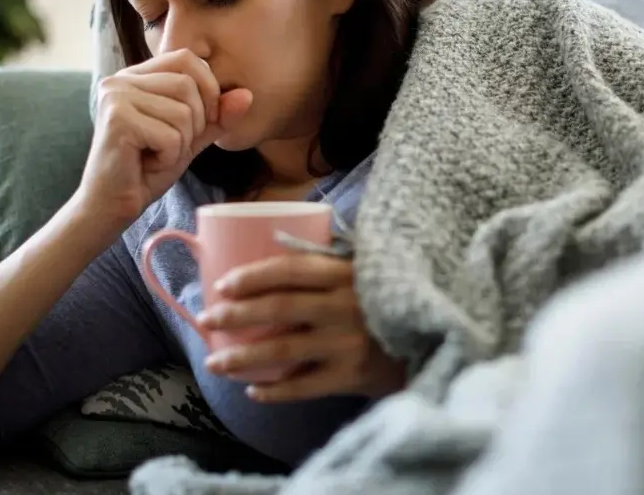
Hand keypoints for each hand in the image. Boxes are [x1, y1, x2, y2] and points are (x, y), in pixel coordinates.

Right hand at [77, 49, 252, 223]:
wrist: (112, 205)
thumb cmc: (147, 169)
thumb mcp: (190, 137)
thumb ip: (217, 116)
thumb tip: (247, 95)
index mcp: (136, 76)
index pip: (187, 59)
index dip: (207, 89)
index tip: (202, 121)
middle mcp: (121, 79)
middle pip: (188, 85)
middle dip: (194, 124)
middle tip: (169, 146)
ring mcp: (116, 97)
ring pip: (182, 112)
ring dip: (180, 144)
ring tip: (156, 155)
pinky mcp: (117, 120)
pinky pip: (170, 136)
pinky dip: (168, 157)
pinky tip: (147, 164)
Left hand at [197, 254, 406, 402]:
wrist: (435, 339)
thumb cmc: (390, 301)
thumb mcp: (365, 273)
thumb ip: (328, 266)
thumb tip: (272, 253)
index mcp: (346, 274)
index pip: (290, 271)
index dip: (253, 276)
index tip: (223, 285)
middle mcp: (345, 307)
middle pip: (279, 309)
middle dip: (237, 315)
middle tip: (207, 320)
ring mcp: (348, 343)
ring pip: (284, 351)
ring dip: (244, 357)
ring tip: (215, 362)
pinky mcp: (353, 376)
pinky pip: (305, 386)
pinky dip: (276, 391)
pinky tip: (253, 391)